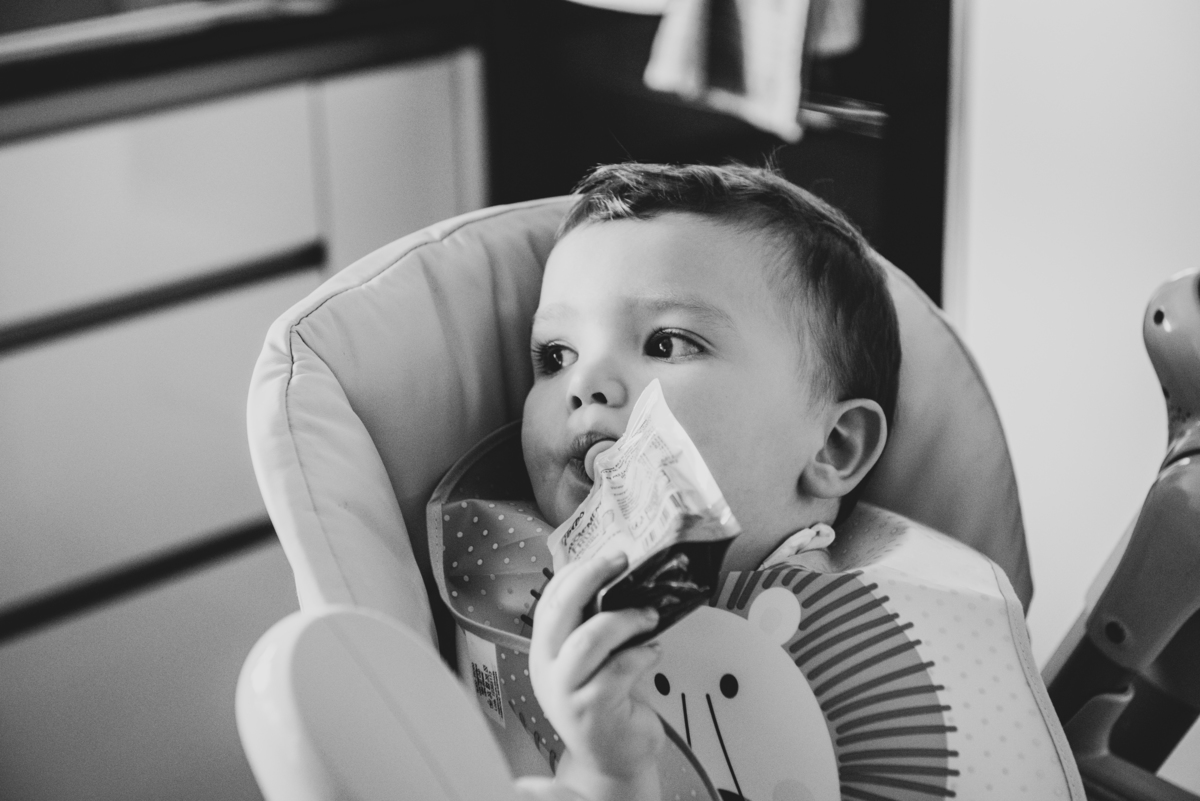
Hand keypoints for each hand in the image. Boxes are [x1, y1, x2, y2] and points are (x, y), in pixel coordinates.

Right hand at [529, 552, 665, 800]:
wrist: (613, 758)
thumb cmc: (608, 701)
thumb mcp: (595, 658)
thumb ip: (597, 623)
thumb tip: (623, 576)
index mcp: (544, 649)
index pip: (549, 600)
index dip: (575, 572)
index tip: (606, 556)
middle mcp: (547, 669)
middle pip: (559, 611)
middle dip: (591, 578)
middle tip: (621, 562)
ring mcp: (566, 692)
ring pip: (588, 640)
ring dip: (624, 620)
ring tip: (649, 615)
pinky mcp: (591, 711)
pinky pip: (618, 670)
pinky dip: (642, 655)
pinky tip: (655, 653)